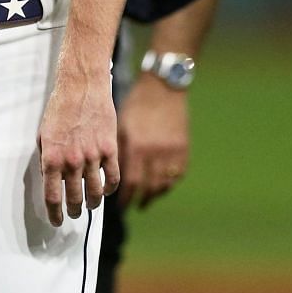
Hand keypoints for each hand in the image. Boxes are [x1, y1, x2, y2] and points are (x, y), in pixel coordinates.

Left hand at [37, 66, 118, 226]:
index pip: (52, 196)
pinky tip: (107, 191)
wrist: (81, 87)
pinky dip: (110, 188)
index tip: (56, 221)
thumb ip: (46, 158)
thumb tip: (50, 178)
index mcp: (51, 158)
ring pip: (95, 191)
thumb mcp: (43, 134)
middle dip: (73, 210)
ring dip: (92, 203)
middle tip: (73, 213)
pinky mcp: (109, 148)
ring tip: (91, 205)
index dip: (54, 213)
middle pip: (74, 198)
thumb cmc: (59, 108)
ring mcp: (92, 156)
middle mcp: (71, 161)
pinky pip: (113, 176)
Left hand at [117, 72, 188, 208]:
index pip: (130, 182)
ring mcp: (172, 151)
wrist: (162, 86)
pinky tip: (162, 185)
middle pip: (148, 188)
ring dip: (155, 194)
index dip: (125, 198)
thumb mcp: (121, 125)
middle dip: (140, 200)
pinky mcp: (184, 147)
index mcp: (137, 147)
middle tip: (133, 205)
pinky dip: (169, 183)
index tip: (120, 206)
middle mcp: (156, 152)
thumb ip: (117, 150)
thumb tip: (107, 173)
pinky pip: (178, 173)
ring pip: (165, 183)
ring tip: (146, 199)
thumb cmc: (137, 104)